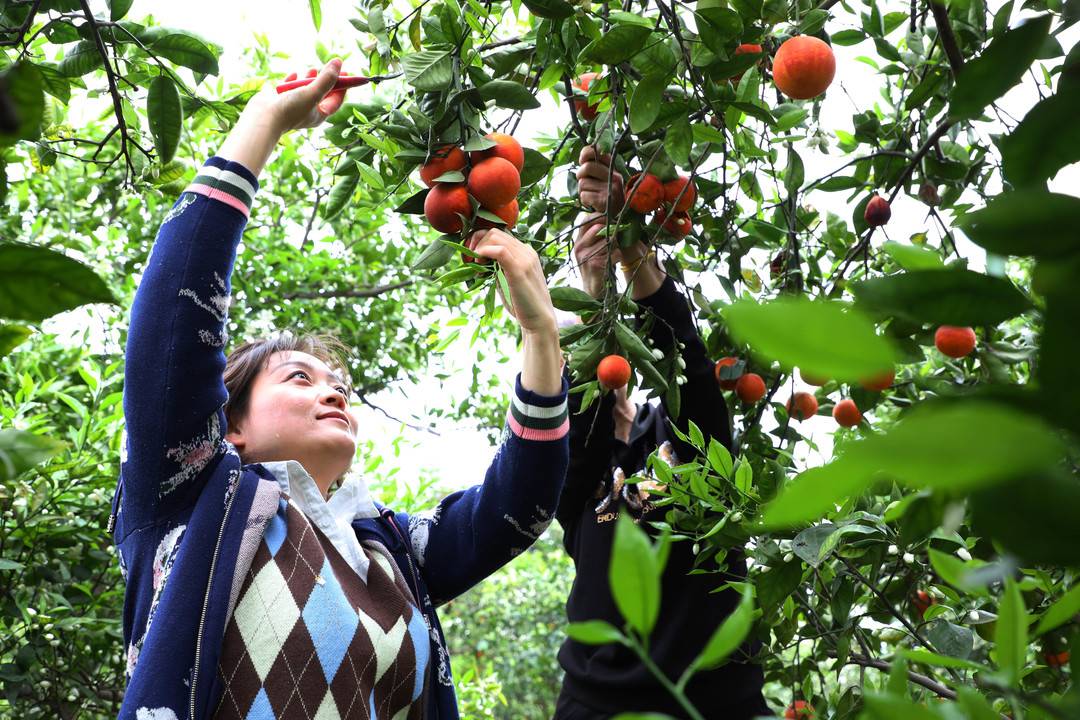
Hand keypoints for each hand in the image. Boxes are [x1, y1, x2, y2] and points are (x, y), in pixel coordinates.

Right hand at [218, 59, 349, 177]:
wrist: (264, 117)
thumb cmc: (291, 109)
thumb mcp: (313, 92)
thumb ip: (327, 78)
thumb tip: (339, 62)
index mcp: (319, 114)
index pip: (336, 99)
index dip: (343, 86)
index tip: (347, 73)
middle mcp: (307, 110)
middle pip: (321, 93)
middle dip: (326, 80)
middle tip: (332, 67)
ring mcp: (293, 105)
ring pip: (305, 89)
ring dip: (309, 79)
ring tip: (313, 69)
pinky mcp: (280, 99)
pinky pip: (289, 88)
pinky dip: (293, 80)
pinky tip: (294, 73)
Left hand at [469, 229, 556, 337]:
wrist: (539, 320)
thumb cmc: (523, 303)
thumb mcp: (508, 280)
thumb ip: (498, 267)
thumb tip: (481, 260)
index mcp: (525, 252)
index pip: (499, 234)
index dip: (481, 241)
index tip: (473, 256)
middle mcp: (526, 251)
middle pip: (494, 232)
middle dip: (477, 242)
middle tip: (472, 262)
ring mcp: (525, 259)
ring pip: (495, 237)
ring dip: (479, 248)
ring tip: (477, 267)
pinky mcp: (520, 270)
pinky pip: (500, 250)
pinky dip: (485, 252)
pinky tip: (479, 264)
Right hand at [573, 214, 619, 298]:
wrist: (592, 290)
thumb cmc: (595, 266)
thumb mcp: (590, 250)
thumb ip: (595, 236)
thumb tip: (610, 220)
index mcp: (577, 242)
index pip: (586, 220)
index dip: (599, 217)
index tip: (610, 220)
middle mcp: (579, 248)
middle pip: (599, 228)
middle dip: (610, 232)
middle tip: (614, 240)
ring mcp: (586, 256)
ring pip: (609, 240)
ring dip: (615, 246)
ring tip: (612, 254)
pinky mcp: (596, 264)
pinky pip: (614, 252)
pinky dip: (618, 256)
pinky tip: (613, 262)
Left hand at [576, 145, 623, 212]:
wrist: (618, 218)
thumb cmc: (607, 196)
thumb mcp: (606, 178)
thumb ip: (596, 167)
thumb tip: (583, 158)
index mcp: (614, 168)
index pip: (598, 151)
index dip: (586, 153)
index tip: (582, 160)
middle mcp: (615, 177)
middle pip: (587, 167)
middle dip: (580, 175)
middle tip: (584, 183)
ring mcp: (610, 189)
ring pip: (583, 183)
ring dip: (582, 190)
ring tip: (592, 195)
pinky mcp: (604, 201)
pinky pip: (584, 195)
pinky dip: (584, 200)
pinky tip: (593, 203)